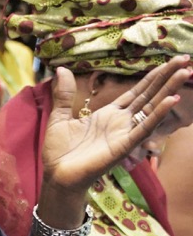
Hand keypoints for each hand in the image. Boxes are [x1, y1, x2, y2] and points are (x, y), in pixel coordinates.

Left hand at [41, 56, 189, 192]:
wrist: (56, 177)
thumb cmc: (59, 151)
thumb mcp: (60, 117)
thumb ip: (64, 95)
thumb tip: (62, 69)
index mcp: (110, 114)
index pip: (137, 91)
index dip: (153, 76)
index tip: (170, 61)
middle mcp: (122, 122)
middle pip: (149, 95)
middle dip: (167, 77)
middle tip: (185, 58)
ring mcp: (125, 134)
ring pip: (151, 108)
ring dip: (168, 90)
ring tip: (185, 72)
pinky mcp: (123, 146)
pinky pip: (143, 128)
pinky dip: (157, 114)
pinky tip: (170, 100)